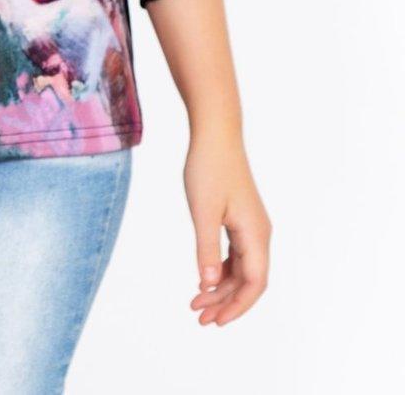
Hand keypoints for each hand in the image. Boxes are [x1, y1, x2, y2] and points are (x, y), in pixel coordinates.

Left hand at [183, 129, 270, 325]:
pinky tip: (204, 278)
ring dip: (221, 288)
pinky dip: (220, 270)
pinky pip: (235, 254)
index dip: (237, 306)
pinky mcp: (240, 219)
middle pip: (248, 281)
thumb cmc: (209, 168)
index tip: (215, 321)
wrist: (216, 134)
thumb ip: (206, 248)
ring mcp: (251, 226)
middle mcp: (259, 234)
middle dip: (226, 302)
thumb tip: (207, 284)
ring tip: (196, 303)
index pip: (254, 283)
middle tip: (200, 318)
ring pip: (241, 269)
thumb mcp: (203, 210)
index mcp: (255, 234)